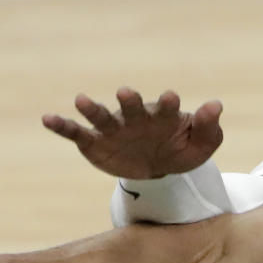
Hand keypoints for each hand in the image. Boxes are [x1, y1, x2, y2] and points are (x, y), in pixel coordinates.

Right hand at [42, 88, 223, 178]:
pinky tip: (46, 119)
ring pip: (102, 116)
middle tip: (127, 93)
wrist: (160, 169)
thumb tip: (216, 105)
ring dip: (92, 108)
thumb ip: (209, 127)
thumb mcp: (201, 145)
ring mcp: (114, 129)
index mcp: (163, 116)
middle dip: (130, 101)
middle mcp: (136, 117)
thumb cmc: (181, 150)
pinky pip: (76, 133)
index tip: (172, 98)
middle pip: (132, 107)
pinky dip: (62, 126)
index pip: (167, 108)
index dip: (169, 103)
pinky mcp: (95, 143)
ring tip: (81, 99)